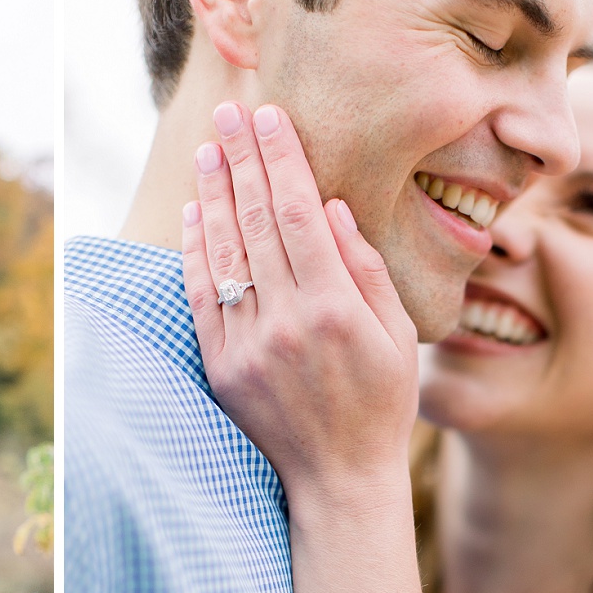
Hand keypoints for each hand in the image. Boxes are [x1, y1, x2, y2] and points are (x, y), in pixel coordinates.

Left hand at [182, 102, 419, 502]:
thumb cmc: (381, 403)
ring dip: (214, 195)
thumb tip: (333, 207)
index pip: (301, 214)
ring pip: (224, 254)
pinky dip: (195, 252)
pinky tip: (194, 215)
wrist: (339, 479)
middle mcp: (288, 322)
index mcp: (337, 308)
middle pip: (258, 222)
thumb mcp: (398, 336)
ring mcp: (248, 346)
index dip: (282, 159)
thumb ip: (366, 269)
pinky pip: (201, 298)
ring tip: (208, 150)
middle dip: (242, 160)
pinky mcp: (221, 367)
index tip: (270, 117)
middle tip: (229, 113)